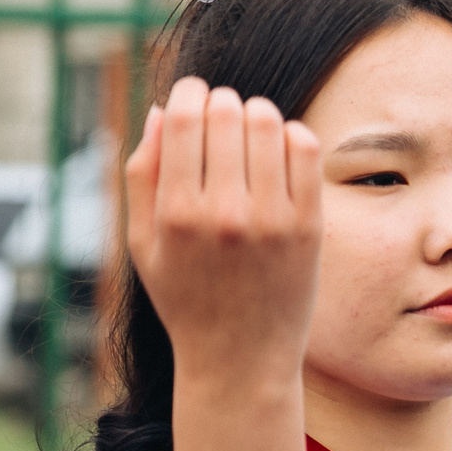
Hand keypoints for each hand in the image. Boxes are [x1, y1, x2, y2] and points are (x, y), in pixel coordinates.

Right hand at [123, 77, 322, 386]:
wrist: (239, 358)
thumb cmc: (184, 298)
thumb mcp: (143, 244)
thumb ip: (143, 175)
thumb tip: (164, 110)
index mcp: (177, 215)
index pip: (187, 117)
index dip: (189, 93)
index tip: (190, 98)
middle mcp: (225, 213)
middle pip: (227, 110)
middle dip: (219, 102)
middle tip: (217, 120)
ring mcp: (272, 218)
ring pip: (267, 120)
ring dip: (254, 115)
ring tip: (246, 138)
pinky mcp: (308, 223)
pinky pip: (303, 145)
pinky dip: (288, 137)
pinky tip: (274, 156)